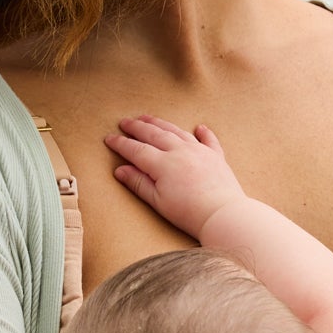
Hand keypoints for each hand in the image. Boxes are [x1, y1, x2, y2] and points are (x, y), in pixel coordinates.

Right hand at [105, 114, 243, 238]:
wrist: (223, 215)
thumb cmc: (189, 213)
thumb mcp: (158, 202)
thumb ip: (139, 183)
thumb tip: (120, 170)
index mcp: (163, 164)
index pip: (136, 150)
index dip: (121, 144)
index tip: (109, 138)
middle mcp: (180, 151)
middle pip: (154, 134)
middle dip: (137, 127)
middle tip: (125, 121)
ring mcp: (199, 151)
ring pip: (176, 131)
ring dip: (160, 123)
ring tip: (148, 118)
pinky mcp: (216, 157)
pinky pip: (208, 140)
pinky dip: (203, 132)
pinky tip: (199, 127)